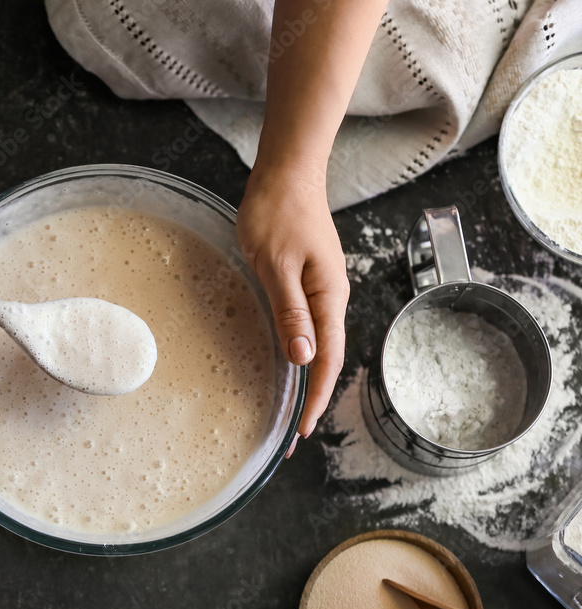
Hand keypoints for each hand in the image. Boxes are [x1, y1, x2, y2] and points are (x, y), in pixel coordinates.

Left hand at [236, 162, 348, 456]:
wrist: (286, 174)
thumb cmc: (279, 213)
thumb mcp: (277, 264)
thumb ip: (290, 310)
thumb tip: (303, 356)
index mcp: (328, 296)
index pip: (327, 358)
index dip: (316, 396)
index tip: (304, 428)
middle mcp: (331, 297)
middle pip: (327, 357)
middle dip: (313, 397)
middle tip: (295, 433)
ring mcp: (321, 289)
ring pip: (320, 344)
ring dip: (308, 378)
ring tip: (295, 410)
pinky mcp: (308, 281)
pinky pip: (309, 326)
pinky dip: (302, 352)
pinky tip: (292, 363)